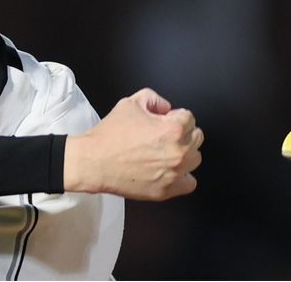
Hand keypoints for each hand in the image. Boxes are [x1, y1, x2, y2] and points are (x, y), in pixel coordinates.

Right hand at [63, 88, 203, 200]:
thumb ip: (153, 99)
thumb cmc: (110, 135)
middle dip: (182, 132)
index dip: (175, 116)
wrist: (94, 161)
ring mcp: (174, 173)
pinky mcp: (167, 190)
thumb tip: (165, 107)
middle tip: (163, 135)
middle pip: (196, 137)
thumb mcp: (130, 103)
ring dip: (184, 153)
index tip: (164, 120)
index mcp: (173, 129)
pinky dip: (182, 176)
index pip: (189, 117)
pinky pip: (189, 183)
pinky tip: (168, 170)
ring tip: (165, 152)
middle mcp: (178, 152)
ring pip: (195, 159)